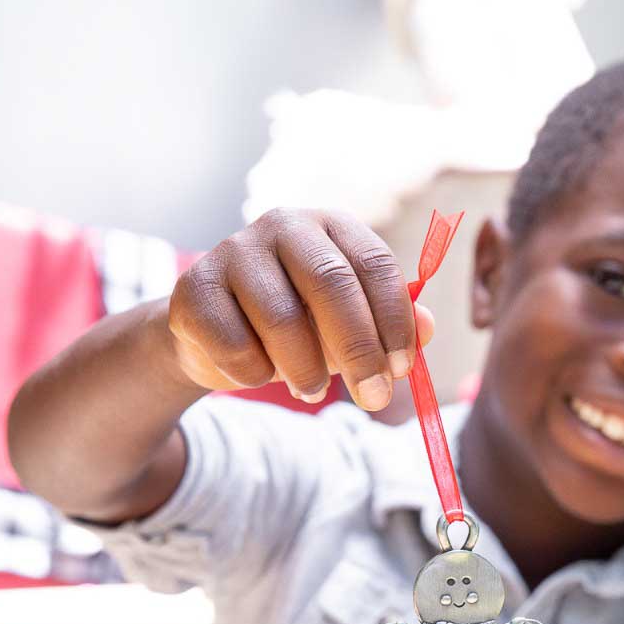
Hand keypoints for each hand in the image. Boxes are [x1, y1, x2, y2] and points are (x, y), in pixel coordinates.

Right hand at [166, 208, 434, 407]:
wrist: (218, 335)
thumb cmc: (301, 326)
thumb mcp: (353, 326)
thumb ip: (394, 325)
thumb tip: (429, 327)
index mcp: (333, 227)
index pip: (375, 264)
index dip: (394, 321)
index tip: (402, 370)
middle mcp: (285, 225)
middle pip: (331, 284)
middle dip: (359, 350)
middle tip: (374, 399)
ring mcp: (234, 250)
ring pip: (282, 318)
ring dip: (305, 370)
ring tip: (312, 391)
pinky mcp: (194, 287)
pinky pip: (235, 344)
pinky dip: (254, 374)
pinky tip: (258, 374)